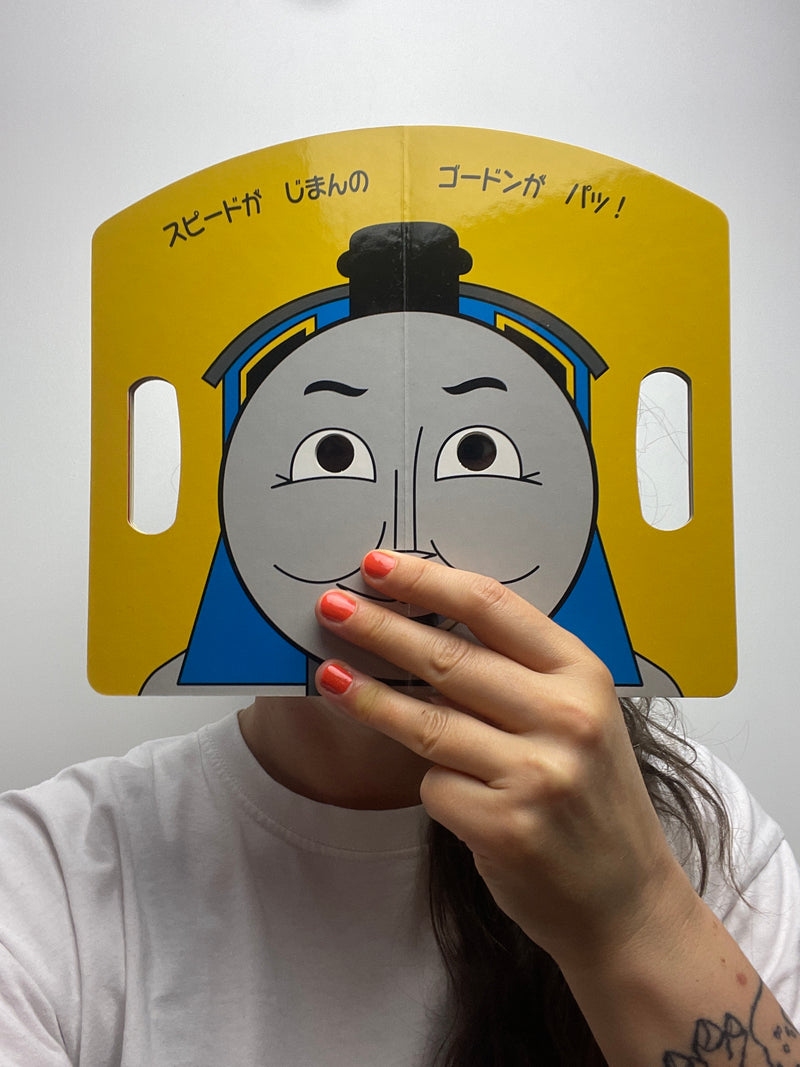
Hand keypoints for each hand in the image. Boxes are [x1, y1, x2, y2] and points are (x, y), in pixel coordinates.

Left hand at [313, 550, 695, 968]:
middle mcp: (565, 718)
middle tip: (330, 607)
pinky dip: (429, 783)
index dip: (426, 580)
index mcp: (582, 674)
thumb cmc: (589, 794)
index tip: (377, 566)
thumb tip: (421, 626)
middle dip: (380, 628)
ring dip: (369, 696)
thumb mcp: (575, 717)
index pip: (492, 606)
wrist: (625, 898)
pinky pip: (434, 786)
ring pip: (428, 722)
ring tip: (329, 676)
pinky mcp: (504, 827)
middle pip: (449, 657)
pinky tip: (444, 789)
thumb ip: (517, 674)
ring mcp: (536, 775)